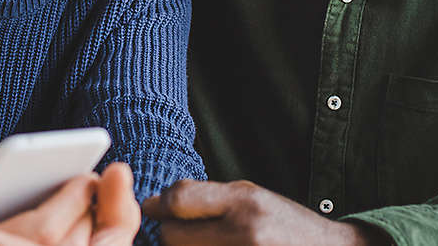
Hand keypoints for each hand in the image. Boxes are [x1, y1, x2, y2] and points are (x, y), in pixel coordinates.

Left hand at [142, 180, 387, 245]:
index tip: (151, 208)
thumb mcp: (252, 196)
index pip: (180, 200)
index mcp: (245, 201)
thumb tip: (160, 201)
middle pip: (173, 236)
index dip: (158, 205)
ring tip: (199, 242)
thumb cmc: (286, 224)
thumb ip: (209, 197)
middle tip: (174, 232)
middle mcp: (245, 231)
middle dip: (168, 234)